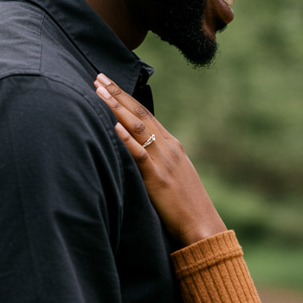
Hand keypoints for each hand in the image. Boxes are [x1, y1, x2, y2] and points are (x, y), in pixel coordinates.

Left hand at [94, 73, 227, 245]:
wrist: (203, 226)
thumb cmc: (186, 206)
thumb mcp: (174, 175)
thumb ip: (157, 160)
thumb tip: (138, 152)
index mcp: (172, 145)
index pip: (146, 114)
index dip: (126, 97)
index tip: (109, 83)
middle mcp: (169, 147)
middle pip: (141, 113)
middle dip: (118, 94)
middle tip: (99, 76)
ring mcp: (164, 161)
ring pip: (138, 127)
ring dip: (117, 107)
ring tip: (99, 91)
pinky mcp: (158, 179)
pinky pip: (141, 155)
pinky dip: (127, 139)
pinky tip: (114, 126)